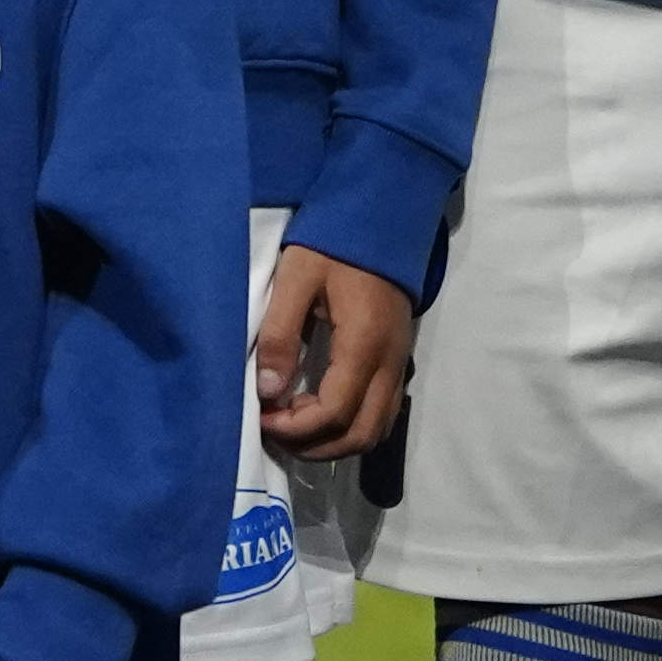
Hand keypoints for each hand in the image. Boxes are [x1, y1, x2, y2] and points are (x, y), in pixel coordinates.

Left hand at [255, 239, 422, 459]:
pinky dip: (351, 426)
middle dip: (314, 446)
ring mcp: (399, 362)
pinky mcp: (399, 358)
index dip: (294, 428)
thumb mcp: (296, 277)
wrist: (383, 214)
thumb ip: (280, 333)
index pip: (333, 412)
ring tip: (294, 424)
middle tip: (275, 430)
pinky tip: (320, 408)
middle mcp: (389, 362)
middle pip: (359, 435)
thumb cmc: (335, 243)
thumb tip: (268, 390)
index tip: (262, 417)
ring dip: (334, 441)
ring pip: (374, 429)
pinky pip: (382, 412)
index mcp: (363, 343)